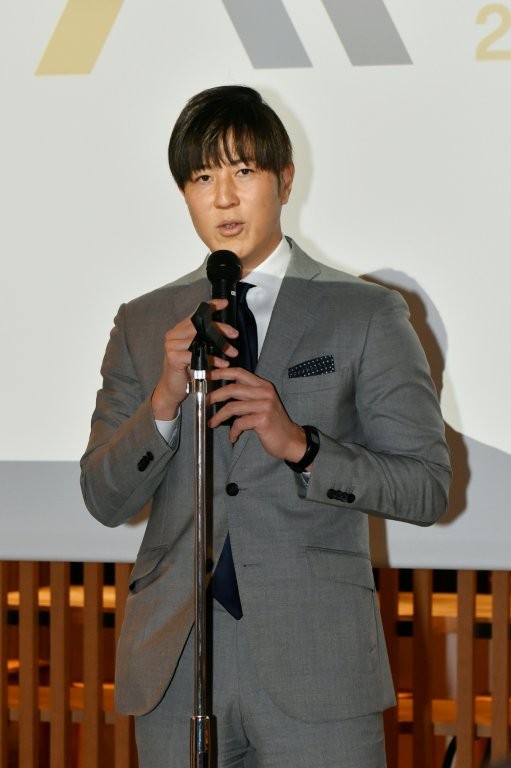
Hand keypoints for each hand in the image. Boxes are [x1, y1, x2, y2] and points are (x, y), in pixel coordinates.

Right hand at [151, 299, 238, 419]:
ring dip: (220, 346)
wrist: (172, 390)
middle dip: (220, 328)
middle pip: (199, 325)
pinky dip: (212, 359)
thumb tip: (225, 333)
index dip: (209, 306)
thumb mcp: (198, 352)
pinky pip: (197, 355)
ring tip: (232, 352)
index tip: (223, 303)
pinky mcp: (174, 357)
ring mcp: (172, 346)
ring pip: (200, 340)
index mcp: (178, 331)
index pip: (195, 314)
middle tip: (234, 334)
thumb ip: (205, 340)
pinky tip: (222, 364)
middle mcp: (173, 335)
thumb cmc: (186, 371)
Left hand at [207, 367, 307, 462]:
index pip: (240, 372)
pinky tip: (233, 437)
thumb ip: (248, 395)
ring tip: (212, 423)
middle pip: (233, 388)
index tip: (209, 376)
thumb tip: (224, 392)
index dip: (222, 372)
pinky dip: (233, 431)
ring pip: (232, 407)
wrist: (291, 440)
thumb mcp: (262, 404)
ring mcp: (265, 405)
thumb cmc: (273, 423)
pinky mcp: (263, 419)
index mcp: (263, 386)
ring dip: (219, 416)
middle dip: (215, 395)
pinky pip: (239, 423)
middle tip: (205, 402)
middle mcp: (265, 392)